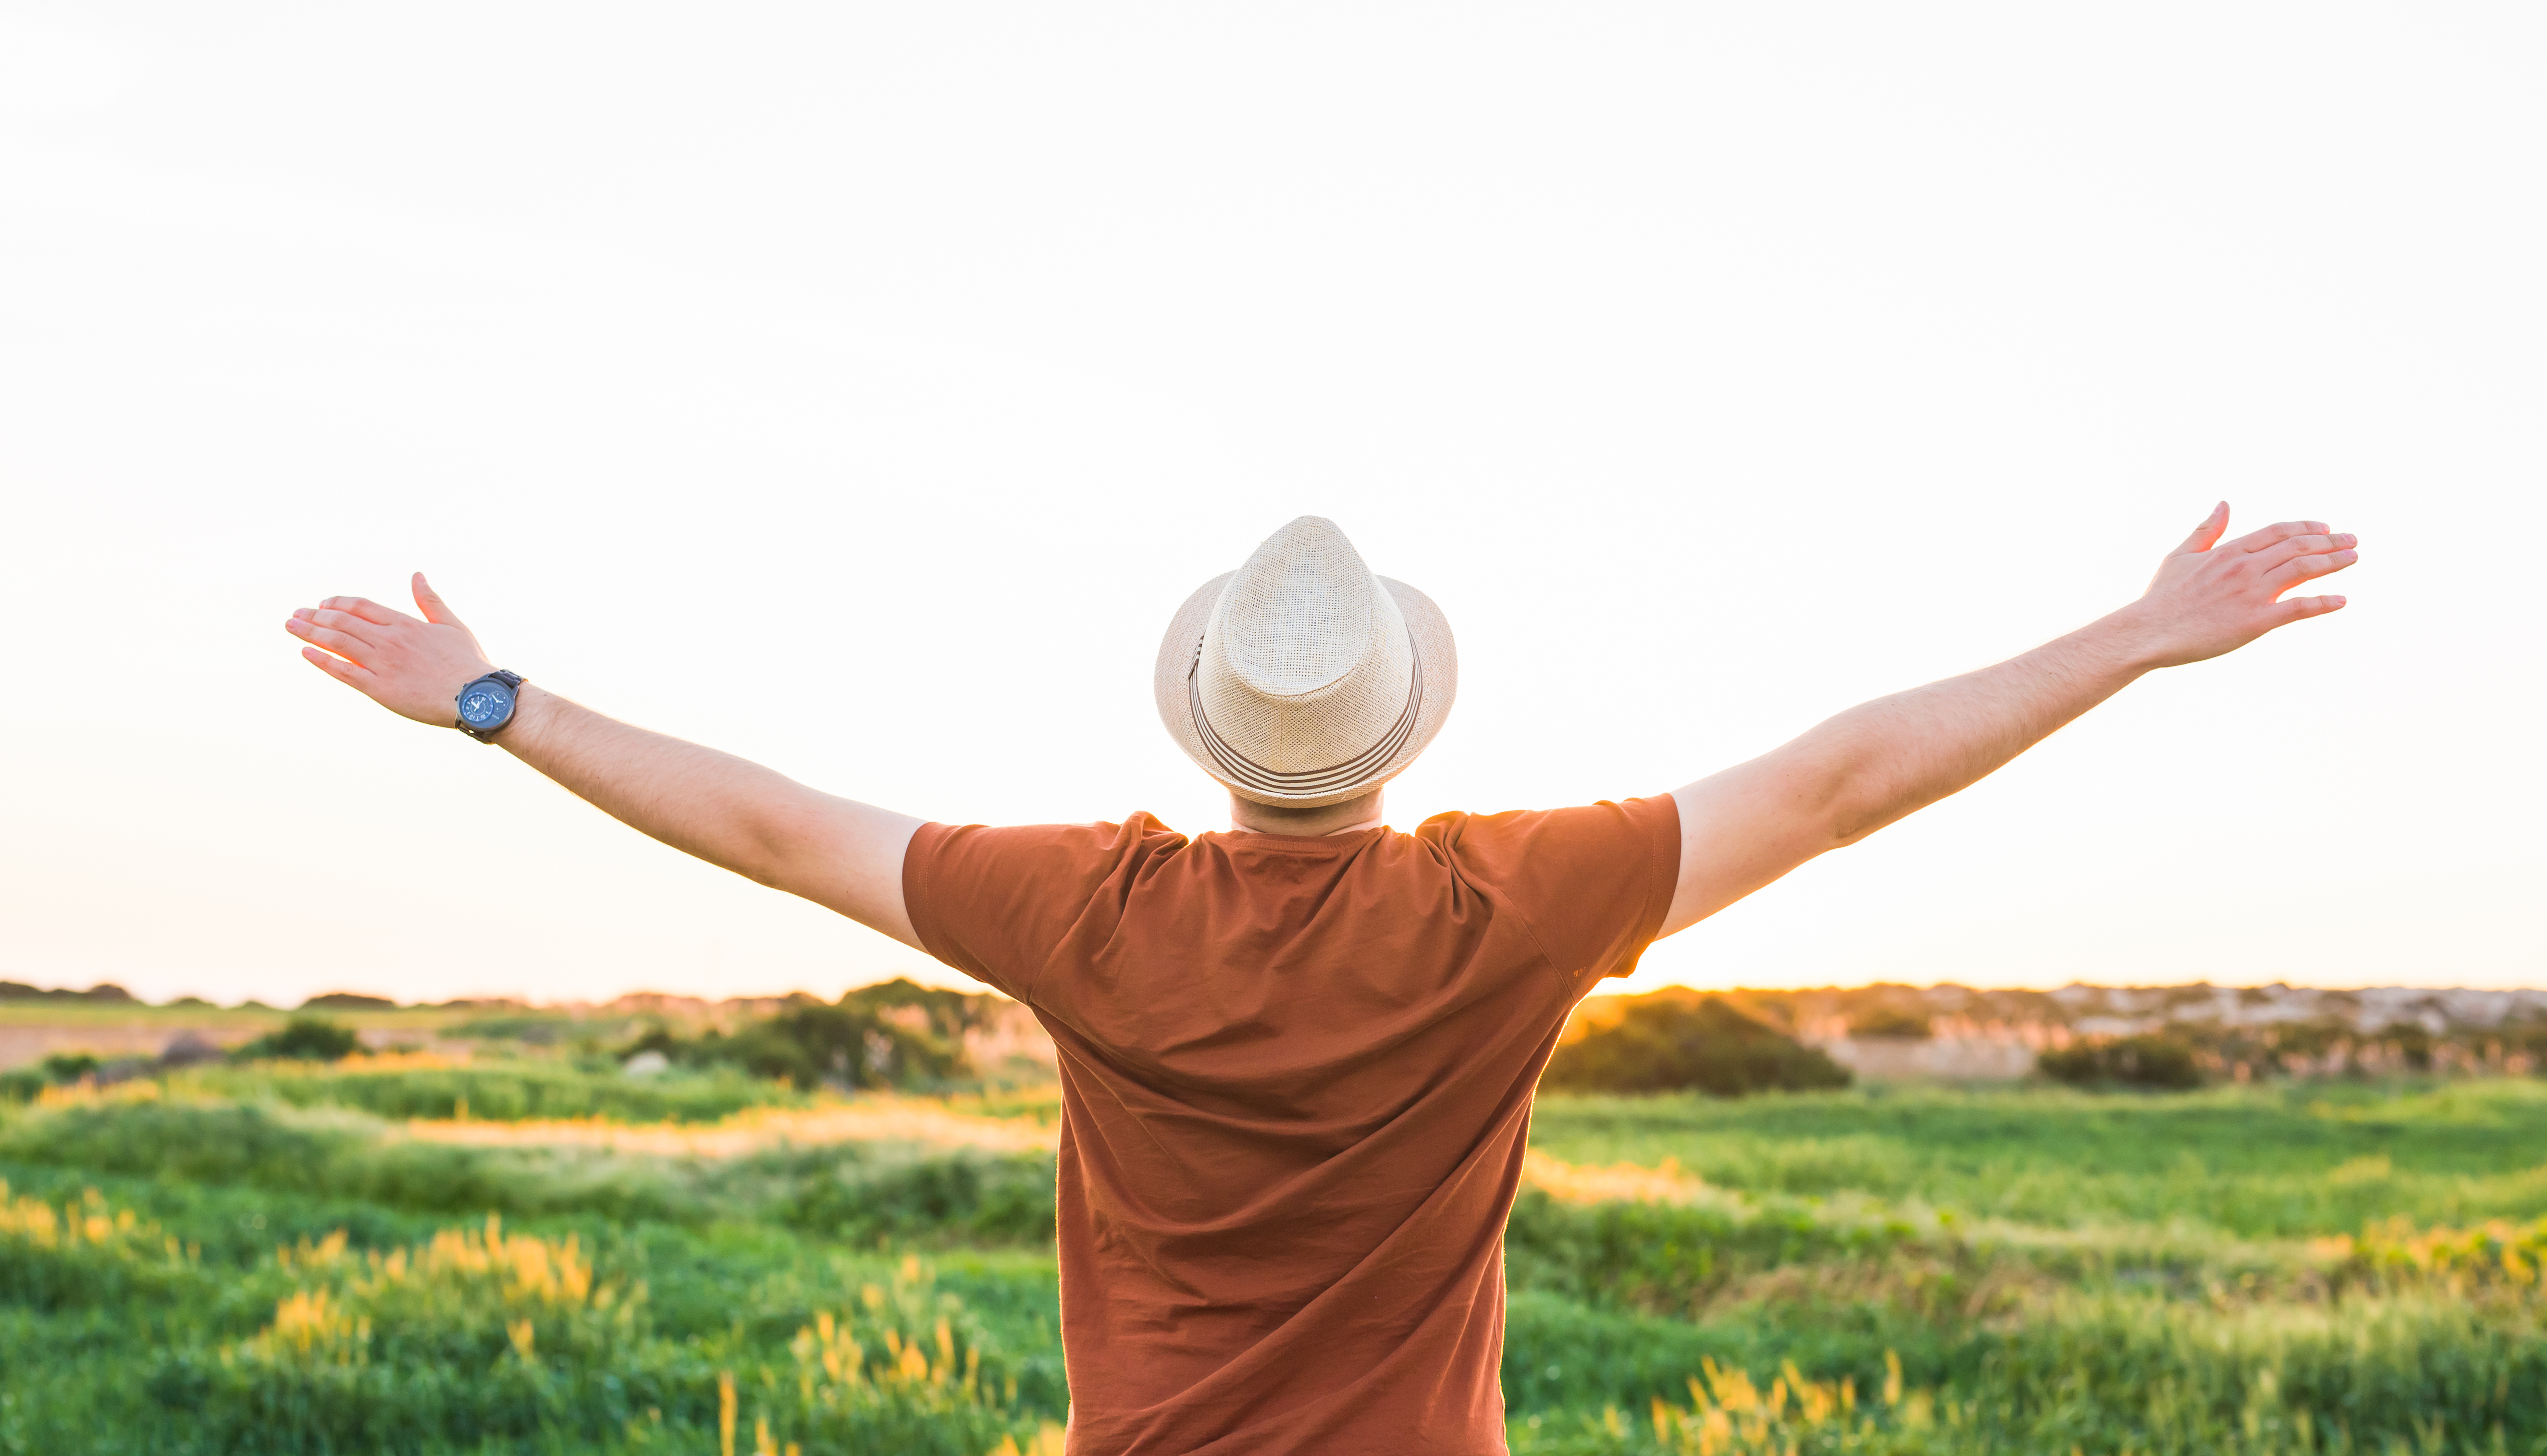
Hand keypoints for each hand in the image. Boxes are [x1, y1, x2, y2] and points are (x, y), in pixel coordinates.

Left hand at [285, 574, 497, 727]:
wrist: (476, 697)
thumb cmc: (468, 662)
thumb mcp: (451, 625)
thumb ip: (429, 600)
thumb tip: (417, 575)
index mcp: (405, 623)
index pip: (361, 606)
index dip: (338, 603)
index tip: (322, 604)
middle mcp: (389, 640)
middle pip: (342, 622)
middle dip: (314, 616)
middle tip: (295, 614)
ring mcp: (382, 664)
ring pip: (338, 643)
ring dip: (311, 632)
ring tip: (291, 626)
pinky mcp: (380, 689)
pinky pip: (344, 671)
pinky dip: (323, 660)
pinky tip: (306, 652)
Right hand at [2116, 503, 2357, 668]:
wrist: (2149, 632)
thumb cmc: (2162, 597)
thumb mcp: (2180, 555)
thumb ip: (2207, 530)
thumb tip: (2224, 504)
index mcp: (2229, 551)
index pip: (2279, 531)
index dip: (2306, 526)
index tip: (2326, 527)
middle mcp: (2245, 567)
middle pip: (2298, 546)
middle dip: (2330, 541)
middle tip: (2353, 541)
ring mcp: (2252, 593)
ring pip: (2303, 569)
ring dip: (2333, 562)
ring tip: (2353, 558)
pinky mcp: (2256, 621)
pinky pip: (2298, 608)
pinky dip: (2322, 603)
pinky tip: (2341, 600)